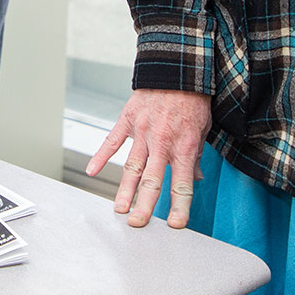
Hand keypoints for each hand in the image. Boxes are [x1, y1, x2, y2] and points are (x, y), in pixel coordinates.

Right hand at [86, 89, 210, 228]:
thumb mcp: (203, 130)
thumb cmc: (192, 100)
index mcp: (183, 146)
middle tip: (138, 223)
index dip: (180, 207)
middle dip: (145, 205)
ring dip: (125, 189)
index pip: (181, 184)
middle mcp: (162, 142)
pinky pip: (112, 140)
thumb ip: (195, 156)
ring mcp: (142, 131)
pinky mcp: (128, 119)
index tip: (176, 224)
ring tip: (119, 209)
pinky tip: (92, 170)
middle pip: (152, 180)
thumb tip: (193, 178)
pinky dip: (100, 156)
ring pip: (132, 166)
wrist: (179, 69)